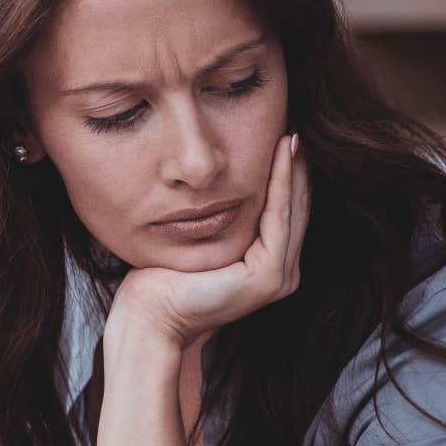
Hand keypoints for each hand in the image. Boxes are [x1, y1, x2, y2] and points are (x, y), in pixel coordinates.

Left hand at [109, 133, 309, 350]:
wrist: (149, 315)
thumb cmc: (163, 278)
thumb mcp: (201, 240)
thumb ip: (221, 220)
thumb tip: (218, 187)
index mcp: (268, 267)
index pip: (284, 213)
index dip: (286, 177)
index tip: (282, 139)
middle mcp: (282, 274)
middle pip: (295, 210)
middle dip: (295, 169)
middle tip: (295, 130)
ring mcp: (279, 278)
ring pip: (292, 211)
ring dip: (293, 171)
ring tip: (292, 136)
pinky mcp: (268, 276)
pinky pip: (278, 218)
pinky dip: (280, 184)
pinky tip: (279, 156)